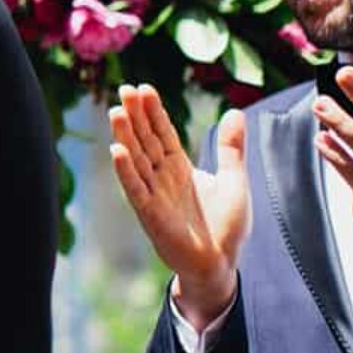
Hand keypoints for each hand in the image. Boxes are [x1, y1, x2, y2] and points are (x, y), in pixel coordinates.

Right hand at [109, 84, 249, 328]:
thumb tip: (236, 112)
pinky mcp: (151, 215)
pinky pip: (136, 189)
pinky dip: (126, 170)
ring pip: (137, 160)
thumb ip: (231, 148)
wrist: (220, 264)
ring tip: (116, 111)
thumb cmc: (225, 226)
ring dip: (125, 136)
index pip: (162, 133)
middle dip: (135, 116)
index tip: (143, 88)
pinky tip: (116, 151)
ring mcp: (154, 195)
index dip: (153, 112)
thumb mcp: (234, 179)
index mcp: (179, 168)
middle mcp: (162, 178)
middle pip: (146, 141)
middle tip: (125, 89)